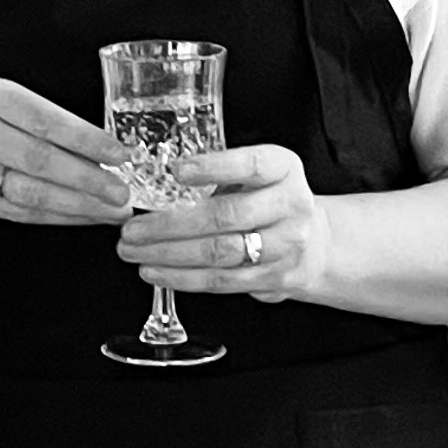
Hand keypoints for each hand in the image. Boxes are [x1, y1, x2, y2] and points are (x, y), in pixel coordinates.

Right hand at [0, 77, 129, 228]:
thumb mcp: (2, 103)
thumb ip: (45, 119)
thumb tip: (104, 147)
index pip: (45, 120)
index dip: (85, 139)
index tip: (118, 153)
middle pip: (39, 160)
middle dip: (87, 179)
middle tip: (120, 189)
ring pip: (33, 193)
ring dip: (80, 205)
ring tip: (113, 209)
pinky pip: (27, 214)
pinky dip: (63, 218)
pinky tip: (89, 216)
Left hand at [117, 143, 326, 303]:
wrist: (315, 243)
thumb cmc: (269, 201)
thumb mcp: (256, 175)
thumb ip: (219, 173)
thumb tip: (156, 181)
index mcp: (283, 168)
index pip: (250, 165)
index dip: (212, 168)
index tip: (175, 171)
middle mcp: (291, 205)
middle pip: (225, 216)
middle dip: (170, 225)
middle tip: (132, 228)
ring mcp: (286, 246)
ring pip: (219, 253)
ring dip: (168, 255)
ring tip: (134, 251)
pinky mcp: (275, 279)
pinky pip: (222, 281)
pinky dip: (183, 278)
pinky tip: (156, 271)